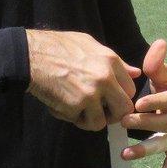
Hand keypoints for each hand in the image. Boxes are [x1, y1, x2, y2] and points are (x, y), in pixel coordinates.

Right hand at [26, 29, 140, 131]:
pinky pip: (79, 121)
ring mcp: (90, 93)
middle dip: (112, 114)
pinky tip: (61, 107)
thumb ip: (116, 62)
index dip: (120, 97)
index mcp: (110, 61)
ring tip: (77, 110)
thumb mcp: (90, 45)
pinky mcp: (74, 106)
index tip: (110, 100)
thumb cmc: (58, 46)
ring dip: (89, 120)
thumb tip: (136, 74)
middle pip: (124, 108)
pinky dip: (71, 118)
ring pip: (101, 122)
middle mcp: (105, 78)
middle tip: (99, 112)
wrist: (30, 55)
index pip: (130, 88)